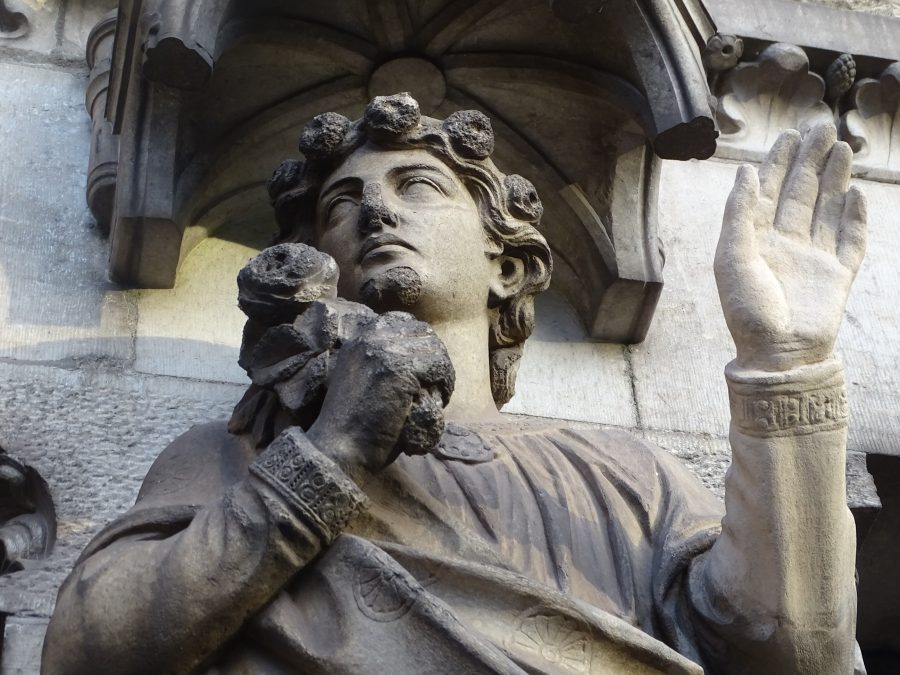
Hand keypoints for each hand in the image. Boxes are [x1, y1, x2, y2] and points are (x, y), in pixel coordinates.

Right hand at [307, 312, 453, 475]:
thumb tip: (413, 356)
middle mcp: (370, 337)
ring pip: (434, 349)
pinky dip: (444, 384)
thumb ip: (377, 362)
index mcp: (358, 339)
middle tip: (435, 386)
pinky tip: (438, 402)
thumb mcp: (358, 379)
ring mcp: (385, 351)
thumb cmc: (351, 424)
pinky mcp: (401, 370)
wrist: (339, 448)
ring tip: (437, 396)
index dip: (419, 343)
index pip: (402, 322)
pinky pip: (438, 367)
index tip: (425, 368)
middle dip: (434, 357)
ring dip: (442, 372)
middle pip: (423, 333)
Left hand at [714, 125, 866, 371]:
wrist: (778, 355)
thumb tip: (742, 171)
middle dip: (810, 160)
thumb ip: (739, 214)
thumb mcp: (732, 258)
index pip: (768, 192)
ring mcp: (812, 258)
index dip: (779, 162)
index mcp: (755, 240)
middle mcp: (784, 244)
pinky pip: (849, 240)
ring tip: (842, 148)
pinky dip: (854, 217)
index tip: (790, 134)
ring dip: (834, 179)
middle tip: (822, 127)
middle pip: (800, 193)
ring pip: (826, 209)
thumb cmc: (747, 311)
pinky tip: (856, 193)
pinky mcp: (837, 275)